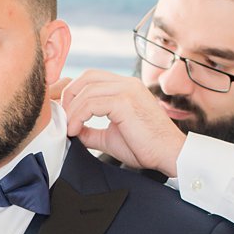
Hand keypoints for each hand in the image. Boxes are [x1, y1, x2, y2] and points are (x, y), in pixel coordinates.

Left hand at [57, 70, 187, 177]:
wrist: (171, 156)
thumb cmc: (147, 148)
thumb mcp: (111, 137)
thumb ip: (91, 131)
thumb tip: (71, 131)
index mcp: (127, 88)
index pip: (93, 79)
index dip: (74, 93)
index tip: (66, 115)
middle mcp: (128, 84)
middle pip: (87, 77)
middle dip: (69, 96)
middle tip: (63, 119)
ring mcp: (128, 90)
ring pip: (86, 90)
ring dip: (72, 110)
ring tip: (68, 129)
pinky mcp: (125, 102)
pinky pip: (91, 103)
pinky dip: (78, 116)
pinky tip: (74, 131)